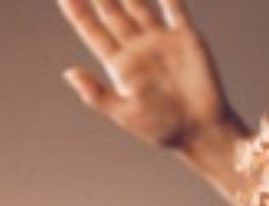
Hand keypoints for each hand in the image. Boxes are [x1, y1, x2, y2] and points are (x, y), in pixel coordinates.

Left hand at [55, 0, 250, 203]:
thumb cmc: (161, 127)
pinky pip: (175, 9)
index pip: (93, 31)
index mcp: (119, 65)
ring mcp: (161, 40)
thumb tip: (68, 72)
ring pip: (139, 5)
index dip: (78, 13)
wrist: (199, 129)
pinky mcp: (186, 37)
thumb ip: (96, 93)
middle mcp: (137, 48)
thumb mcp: (123, 113)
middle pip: (113, 12)